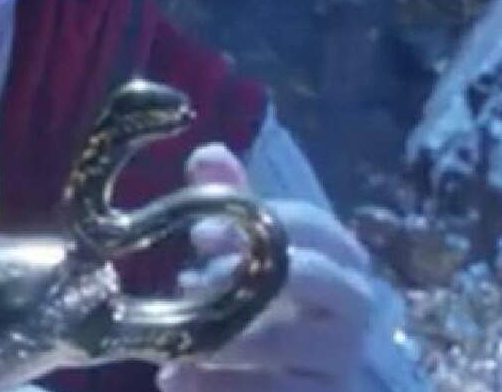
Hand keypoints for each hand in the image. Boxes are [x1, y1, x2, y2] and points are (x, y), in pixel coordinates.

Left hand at [157, 144, 373, 391]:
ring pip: (280, 340)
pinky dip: (214, 387)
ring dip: (216, 336)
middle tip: (189, 285)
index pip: (310, 225)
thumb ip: (231, 200)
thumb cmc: (264, 300)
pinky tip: (175, 379)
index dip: (255, 222)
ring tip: (170, 341)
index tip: (198, 234)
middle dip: (241, 276)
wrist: (291, 380)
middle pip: (308, 274)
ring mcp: (342, 357)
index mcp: (339, 257)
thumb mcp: (247, 249)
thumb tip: (207, 155)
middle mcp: (353, 304)